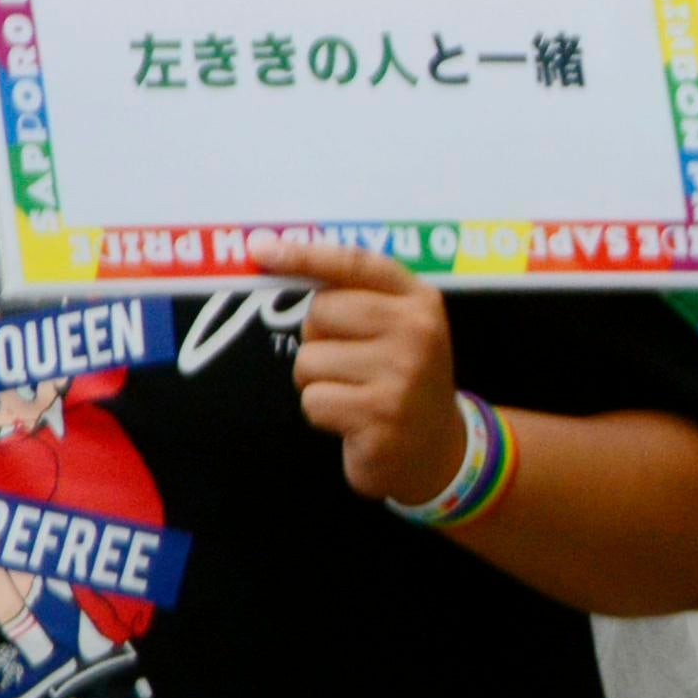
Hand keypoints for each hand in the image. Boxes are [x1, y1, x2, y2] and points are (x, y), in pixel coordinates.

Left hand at [263, 235, 467, 506]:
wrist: (437, 448)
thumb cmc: (400, 378)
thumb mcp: (398, 328)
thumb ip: (354, 294)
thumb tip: (274, 255)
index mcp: (420, 300)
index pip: (354, 264)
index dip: (304, 254)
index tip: (260, 248)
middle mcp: (416, 331)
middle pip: (320, 311)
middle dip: (318, 339)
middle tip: (351, 362)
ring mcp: (401, 374)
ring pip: (310, 360)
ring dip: (319, 381)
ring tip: (355, 393)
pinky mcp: (379, 416)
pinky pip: (313, 400)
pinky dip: (323, 412)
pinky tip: (354, 419)